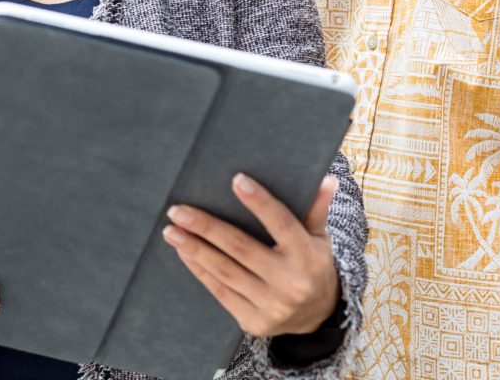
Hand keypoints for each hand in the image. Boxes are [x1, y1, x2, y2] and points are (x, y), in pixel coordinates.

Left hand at [162, 173, 339, 336]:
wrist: (317, 318)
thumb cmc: (312, 264)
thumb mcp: (319, 237)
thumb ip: (316, 208)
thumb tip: (327, 179)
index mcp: (307, 255)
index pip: (282, 223)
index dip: (259, 202)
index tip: (236, 180)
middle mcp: (289, 282)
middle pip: (241, 248)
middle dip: (206, 227)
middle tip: (179, 210)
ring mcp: (271, 306)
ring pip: (225, 271)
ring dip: (195, 249)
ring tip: (172, 230)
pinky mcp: (253, 322)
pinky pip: (221, 292)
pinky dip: (200, 271)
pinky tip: (184, 253)